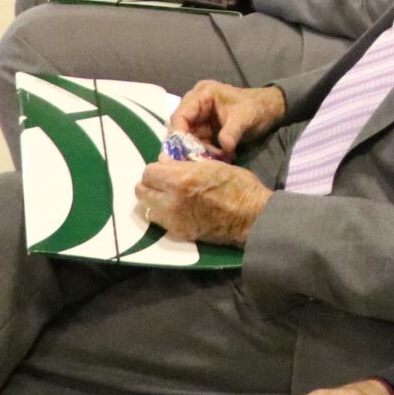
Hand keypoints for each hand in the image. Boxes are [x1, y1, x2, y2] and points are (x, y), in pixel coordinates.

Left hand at [133, 157, 270, 244]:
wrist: (252, 218)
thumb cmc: (238, 185)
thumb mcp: (213, 165)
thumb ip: (185, 164)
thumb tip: (164, 161)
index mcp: (181, 180)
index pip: (149, 171)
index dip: (157, 168)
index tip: (166, 168)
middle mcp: (171, 201)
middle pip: (141, 190)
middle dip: (150, 183)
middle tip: (164, 182)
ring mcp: (173, 220)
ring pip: (146, 207)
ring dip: (153, 200)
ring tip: (168, 196)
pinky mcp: (178, 233)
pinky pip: (159, 221)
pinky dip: (162, 214)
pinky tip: (176, 209)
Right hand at [170, 79, 286, 155]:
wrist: (271, 110)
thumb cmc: (257, 107)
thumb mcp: (245, 118)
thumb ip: (232, 132)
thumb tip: (224, 148)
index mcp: (203, 95)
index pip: (181, 115)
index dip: (178, 134)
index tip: (180, 153)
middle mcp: (197, 106)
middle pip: (181, 129)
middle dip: (188, 146)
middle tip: (195, 162)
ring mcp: (201, 119)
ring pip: (189, 139)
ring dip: (198, 152)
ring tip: (213, 160)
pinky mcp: (206, 131)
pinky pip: (199, 144)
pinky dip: (206, 153)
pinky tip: (217, 159)